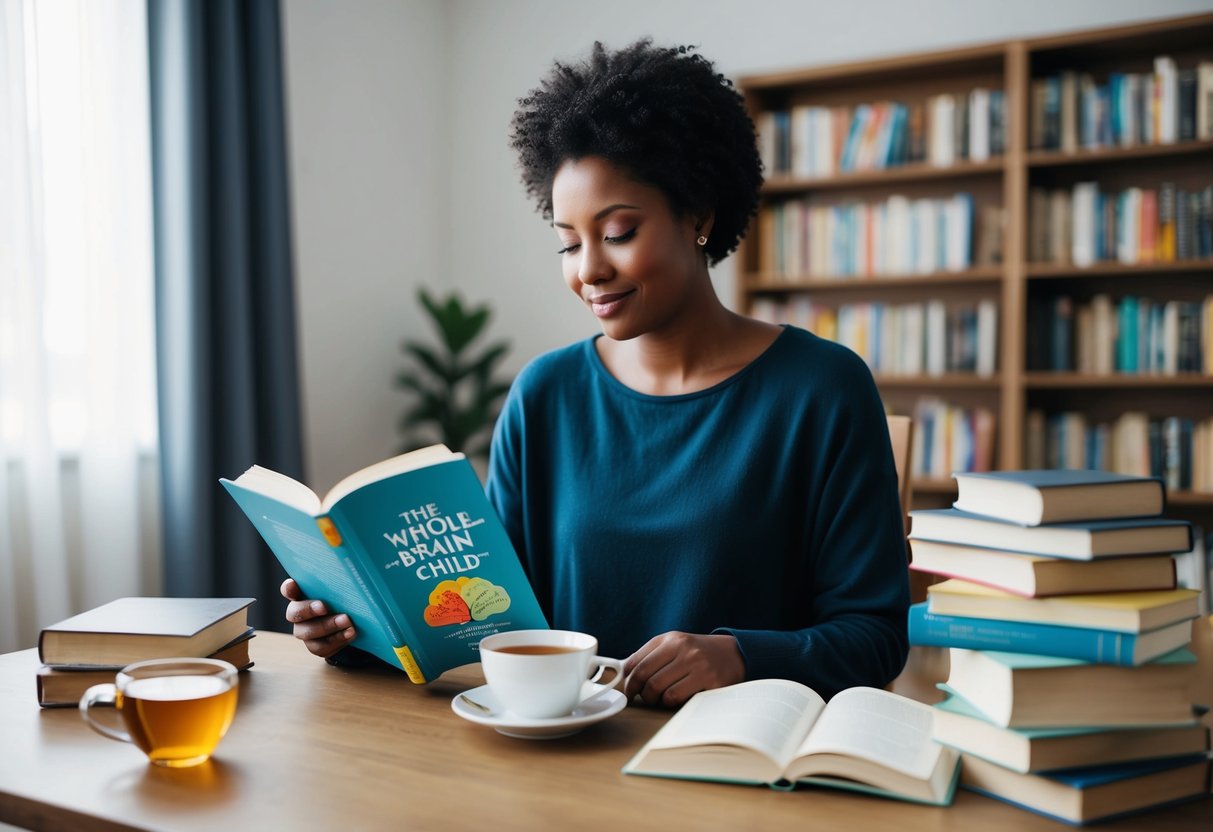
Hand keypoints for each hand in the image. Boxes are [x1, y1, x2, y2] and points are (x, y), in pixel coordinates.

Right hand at [280, 578, 355, 658]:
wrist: (352, 626)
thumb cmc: (345, 601)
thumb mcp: (343, 591)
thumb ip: (341, 582)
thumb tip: (356, 562)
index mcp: (303, 595)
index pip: (289, 590)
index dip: (288, 588)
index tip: (293, 584)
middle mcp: (299, 614)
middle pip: (294, 613)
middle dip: (308, 610)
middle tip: (324, 607)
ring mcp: (305, 632)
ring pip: (307, 632)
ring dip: (328, 626)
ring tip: (347, 621)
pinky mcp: (315, 646)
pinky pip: (321, 647)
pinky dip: (337, 640)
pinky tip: (350, 633)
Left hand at [623, 632, 744, 707]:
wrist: (734, 654)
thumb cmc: (698, 653)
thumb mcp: (676, 644)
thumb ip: (652, 655)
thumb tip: (625, 673)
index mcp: (671, 639)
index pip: (638, 662)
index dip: (628, 680)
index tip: (628, 689)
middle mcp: (684, 649)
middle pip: (646, 677)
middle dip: (638, 692)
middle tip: (641, 698)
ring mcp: (697, 665)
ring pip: (659, 689)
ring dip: (654, 700)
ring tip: (658, 699)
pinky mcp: (709, 681)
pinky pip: (676, 697)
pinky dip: (669, 703)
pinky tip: (673, 700)